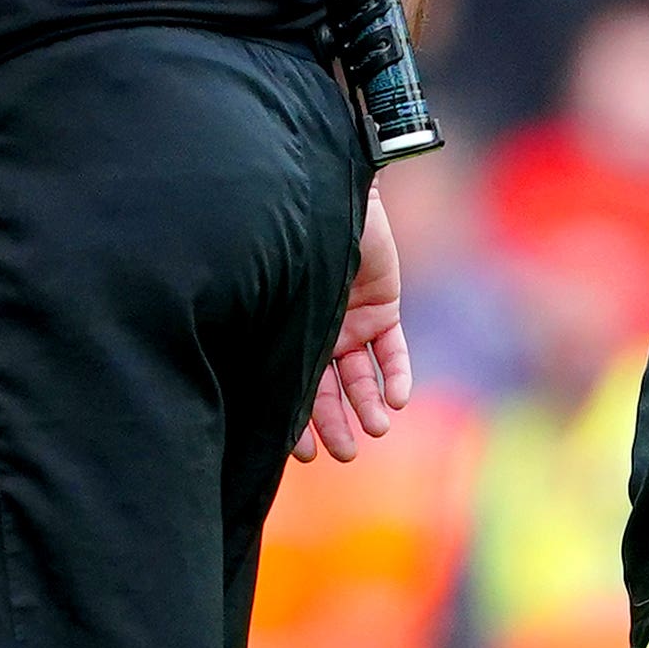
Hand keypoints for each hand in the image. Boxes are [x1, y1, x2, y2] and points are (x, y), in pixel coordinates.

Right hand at [295, 185, 419, 461]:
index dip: (297, 423)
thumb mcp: (275, 292)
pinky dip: (397, 373)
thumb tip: (250, 385)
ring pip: (363, 374)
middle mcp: (318, 330)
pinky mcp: (383, 305)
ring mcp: (352, 318)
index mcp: (286, 331)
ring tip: (377, 429)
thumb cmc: (287, 240)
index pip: (291, 386)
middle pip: (328, 389)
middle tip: (346, 454)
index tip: (304, 456)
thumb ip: (269, 332)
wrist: (323, 191)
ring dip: (369, 404)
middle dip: (336, 423)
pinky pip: (393, 347)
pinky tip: (398, 399)